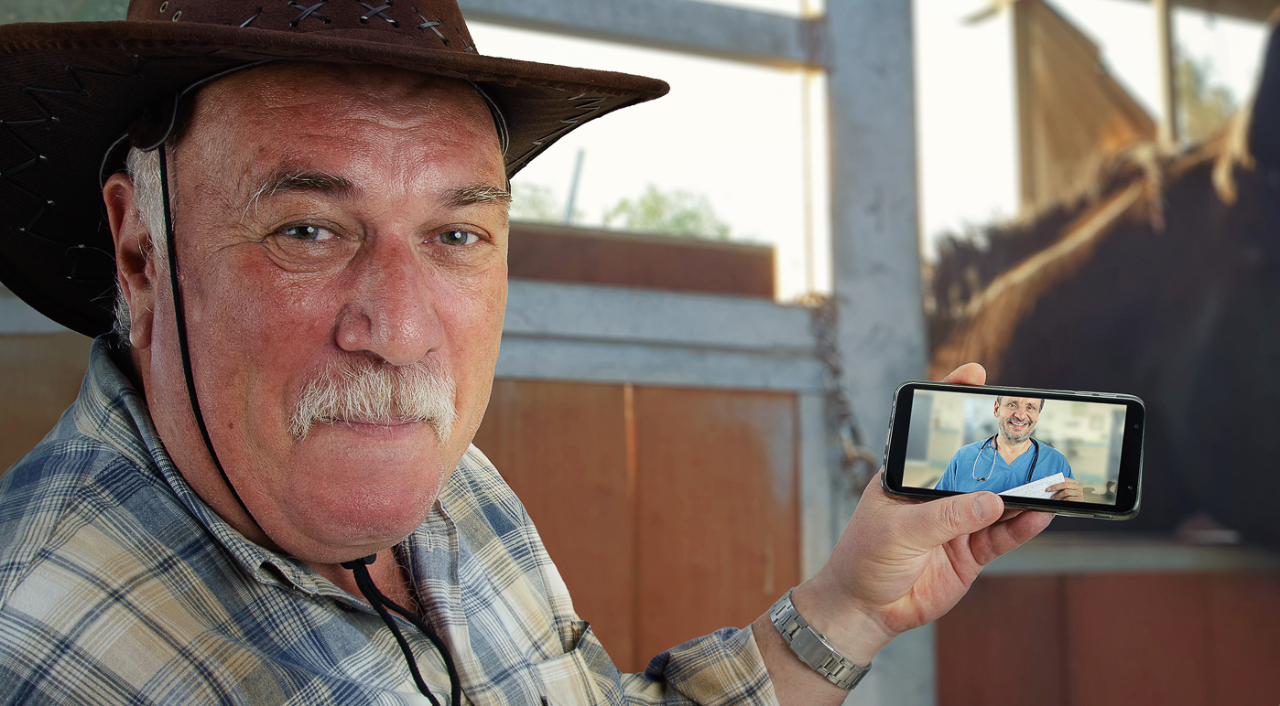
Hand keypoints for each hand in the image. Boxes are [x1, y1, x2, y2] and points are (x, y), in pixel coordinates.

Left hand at [789, 363, 1052, 666]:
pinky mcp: (971, 552)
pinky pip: (1004, 534)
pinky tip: (1043, 513)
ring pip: (999, 499)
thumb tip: (991, 502)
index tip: (976, 374)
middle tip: (1034, 432)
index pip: (932, 430)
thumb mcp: (898, 531)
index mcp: (909, 475)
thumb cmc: (864, 559)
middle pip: (977, 462)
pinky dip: (1025, 525)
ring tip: (1052, 478)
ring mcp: (957, 521)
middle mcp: (937, 493)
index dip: (953, 401)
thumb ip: (945, 517)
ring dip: (1025, 490)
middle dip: (1004, 447)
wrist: (865, 610)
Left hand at [1049, 478, 1083, 501]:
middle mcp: (1078, 487)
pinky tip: (1060, 501)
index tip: (1048, 486)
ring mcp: (1079, 493)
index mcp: (1074, 482)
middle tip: (1048, 490)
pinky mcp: (1079, 499)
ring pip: (1066, 492)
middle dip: (1055, 487)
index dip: (1056, 482)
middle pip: (1065, 485)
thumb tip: (1046, 478)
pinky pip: (1068, 499)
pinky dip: (1062, 500)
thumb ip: (1059, 484)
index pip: (1065, 479)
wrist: (1079, 503)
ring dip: (1057, 495)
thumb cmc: (1071, 495)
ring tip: (1053, 497)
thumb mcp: (1067, 489)